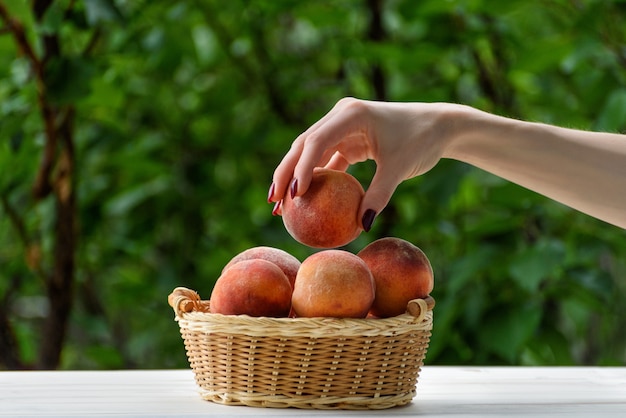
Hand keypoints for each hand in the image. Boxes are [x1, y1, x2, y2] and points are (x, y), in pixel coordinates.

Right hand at [268, 97, 458, 229]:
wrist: (438, 126)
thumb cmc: (421, 140)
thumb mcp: (400, 168)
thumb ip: (380, 194)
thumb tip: (361, 226)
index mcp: (351, 114)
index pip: (317, 141)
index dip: (301, 167)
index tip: (294, 194)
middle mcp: (341, 116)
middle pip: (303, 145)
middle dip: (285, 173)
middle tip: (273, 201)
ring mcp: (342, 127)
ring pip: (309, 153)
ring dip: (295, 178)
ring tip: (279, 206)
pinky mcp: (347, 140)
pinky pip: (325, 161)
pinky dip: (314, 180)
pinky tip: (303, 202)